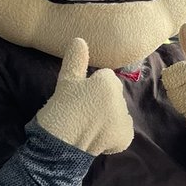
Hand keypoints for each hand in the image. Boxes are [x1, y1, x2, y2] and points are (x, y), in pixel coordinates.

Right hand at [36, 38, 133, 155]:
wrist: (59, 145)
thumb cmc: (60, 110)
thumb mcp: (65, 82)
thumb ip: (76, 60)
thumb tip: (80, 40)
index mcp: (109, 82)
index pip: (104, 78)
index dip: (89, 87)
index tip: (78, 97)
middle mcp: (121, 98)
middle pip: (112, 95)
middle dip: (100, 101)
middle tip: (80, 111)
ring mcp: (125, 119)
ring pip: (117, 112)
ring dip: (107, 118)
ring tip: (86, 125)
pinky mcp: (125, 137)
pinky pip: (121, 131)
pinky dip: (112, 136)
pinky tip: (97, 137)